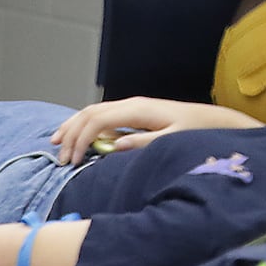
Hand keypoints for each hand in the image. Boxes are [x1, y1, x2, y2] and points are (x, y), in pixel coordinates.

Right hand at [52, 97, 259, 164]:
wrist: (210, 121)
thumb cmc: (194, 132)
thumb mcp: (171, 140)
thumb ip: (142, 143)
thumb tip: (113, 146)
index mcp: (137, 110)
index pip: (98, 121)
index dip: (81, 140)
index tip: (74, 161)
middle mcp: (130, 104)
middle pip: (89, 114)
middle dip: (70, 135)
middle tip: (61, 159)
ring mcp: (130, 106)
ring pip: (91, 111)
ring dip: (71, 127)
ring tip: (55, 143)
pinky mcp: (131, 112)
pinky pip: (99, 115)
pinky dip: (82, 125)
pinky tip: (74, 135)